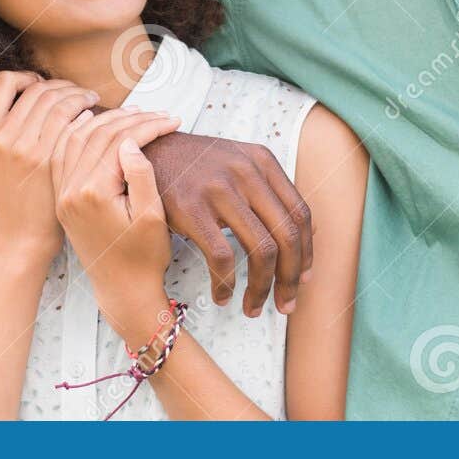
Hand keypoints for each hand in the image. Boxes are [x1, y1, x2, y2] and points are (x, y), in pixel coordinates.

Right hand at [0, 72, 98, 256]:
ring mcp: (26, 148)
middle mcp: (1, 137)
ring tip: (86, 96)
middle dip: (57, 84)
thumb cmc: (2, 199)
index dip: (25, 78)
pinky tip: (90, 111)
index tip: (39, 86)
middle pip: (35, 89)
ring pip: (55, 100)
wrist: (20, 235)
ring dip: (74, 92)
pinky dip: (81, 108)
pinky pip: (69, 119)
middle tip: (72, 89)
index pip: (3, 83)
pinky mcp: (49, 159)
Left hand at [51, 108, 181, 310]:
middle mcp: (70, 191)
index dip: (148, 126)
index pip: (118, 141)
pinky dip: (79, 134)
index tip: (172, 121)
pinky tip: (94, 125)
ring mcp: (63, 194)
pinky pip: (63, 154)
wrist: (122, 290)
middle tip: (156, 115)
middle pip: (95, 134)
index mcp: (93, 193)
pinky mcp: (62, 199)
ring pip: (75, 139)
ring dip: (102, 121)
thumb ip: (141, 175)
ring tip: (131, 115)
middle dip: (128, 119)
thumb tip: (129, 142)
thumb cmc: (144, 257)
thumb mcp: (152, 217)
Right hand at [143, 133, 313, 317]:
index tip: (301, 279)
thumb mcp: (238, 163)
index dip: (306, 252)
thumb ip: (272, 192)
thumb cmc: (195, 167)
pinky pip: (222, 257)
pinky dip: (226, 284)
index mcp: (263, 161)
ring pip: (261, 250)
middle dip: (290, 278)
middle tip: (285, 304)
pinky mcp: (191, 208)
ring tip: (253, 307)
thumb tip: (313, 232)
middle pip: (287, 235)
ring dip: (262, 288)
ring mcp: (219, 189)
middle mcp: (247, 172)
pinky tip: (222, 296)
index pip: (300, 213)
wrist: (145, 151)